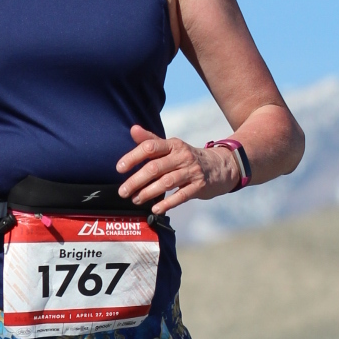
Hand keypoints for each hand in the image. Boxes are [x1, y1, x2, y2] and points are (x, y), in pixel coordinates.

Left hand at [115, 124, 239, 213]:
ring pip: (166, 182)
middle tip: (123, 192)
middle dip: (136, 180)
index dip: (133, 157)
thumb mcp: (171, 147)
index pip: (150, 147)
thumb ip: (151, 140)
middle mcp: (182, 156)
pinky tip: (155, 209)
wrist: (219, 166)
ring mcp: (192, 171)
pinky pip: (181, 196)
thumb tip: (132, 129)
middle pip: (155, 167)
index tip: (119, 168)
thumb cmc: (187, 158)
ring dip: (148, 192)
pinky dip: (167, 203)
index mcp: (173, 144)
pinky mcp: (199, 186)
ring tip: (135, 199)